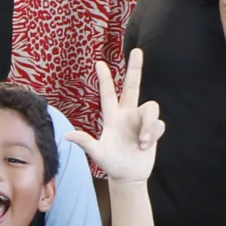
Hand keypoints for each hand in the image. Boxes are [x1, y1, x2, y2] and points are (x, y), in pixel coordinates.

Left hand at [71, 52, 162, 183]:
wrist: (128, 176)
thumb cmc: (111, 163)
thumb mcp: (97, 153)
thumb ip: (85, 143)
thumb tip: (66, 136)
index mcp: (112, 117)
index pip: (108, 93)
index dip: (104, 78)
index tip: (99, 62)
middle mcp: (127, 114)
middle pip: (133, 86)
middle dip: (135, 68)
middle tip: (137, 50)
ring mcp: (141, 121)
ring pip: (151, 108)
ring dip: (149, 125)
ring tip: (142, 142)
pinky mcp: (154, 130)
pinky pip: (158, 124)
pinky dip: (153, 134)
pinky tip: (145, 146)